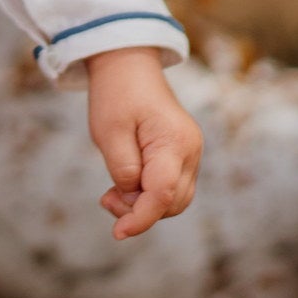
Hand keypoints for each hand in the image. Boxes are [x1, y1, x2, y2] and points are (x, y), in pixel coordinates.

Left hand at [84, 46, 201, 239]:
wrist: (128, 65)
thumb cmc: (116, 94)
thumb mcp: (109, 131)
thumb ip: (122, 169)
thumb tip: (133, 199)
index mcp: (174, 141)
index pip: (162, 194)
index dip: (141, 218)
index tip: (117, 232)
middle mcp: (190, 150)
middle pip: (172, 201)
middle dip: (140, 211)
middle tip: (106, 200)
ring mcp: (190, 152)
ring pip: (174, 198)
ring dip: (145, 205)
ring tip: (112, 194)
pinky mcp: (182, 154)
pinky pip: (171, 185)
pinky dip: (150, 193)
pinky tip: (125, 186)